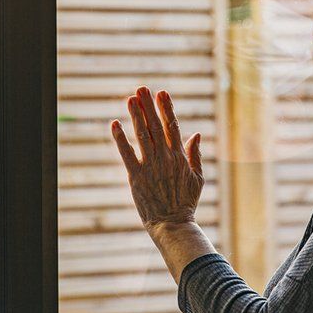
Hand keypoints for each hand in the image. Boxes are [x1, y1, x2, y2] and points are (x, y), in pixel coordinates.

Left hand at [111, 86, 203, 234]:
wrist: (173, 224)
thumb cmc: (186, 203)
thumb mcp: (198, 178)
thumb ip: (196, 154)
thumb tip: (196, 133)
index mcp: (180, 157)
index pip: (172, 126)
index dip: (166, 108)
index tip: (162, 93)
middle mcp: (165, 158)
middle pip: (155, 126)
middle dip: (149, 105)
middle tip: (142, 88)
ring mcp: (150, 166)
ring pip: (142, 135)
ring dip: (136, 116)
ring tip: (130, 99)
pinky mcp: (136, 177)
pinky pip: (127, 154)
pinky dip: (120, 139)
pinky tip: (115, 124)